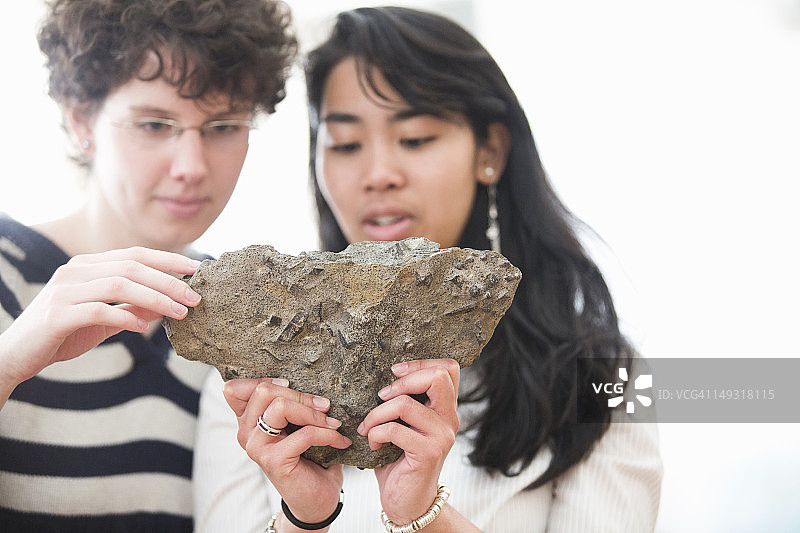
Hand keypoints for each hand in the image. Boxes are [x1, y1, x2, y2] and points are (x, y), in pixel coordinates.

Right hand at [0, 247, 201, 394]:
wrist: (14, 355)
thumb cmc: (62, 334)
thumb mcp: (104, 320)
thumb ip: (133, 308)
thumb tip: (169, 303)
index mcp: (88, 265)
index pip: (136, 254)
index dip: (169, 259)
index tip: (198, 269)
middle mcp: (76, 271)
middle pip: (132, 267)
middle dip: (169, 281)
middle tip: (196, 297)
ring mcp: (65, 290)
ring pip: (119, 285)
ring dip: (155, 298)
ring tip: (180, 313)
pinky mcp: (57, 314)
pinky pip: (98, 311)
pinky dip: (124, 317)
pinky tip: (143, 328)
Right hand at [223, 378, 350, 526]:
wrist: (315, 497)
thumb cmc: (309, 456)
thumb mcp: (296, 424)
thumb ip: (290, 403)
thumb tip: (308, 374)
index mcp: (247, 420)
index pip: (234, 389)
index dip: (262, 380)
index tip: (290, 386)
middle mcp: (245, 432)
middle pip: (264, 391)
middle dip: (300, 394)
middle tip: (325, 405)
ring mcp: (257, 447)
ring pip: (280, 408)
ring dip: (313, 412)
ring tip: (333, 422)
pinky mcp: (273, 461)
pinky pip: (304, 434)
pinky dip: (328, 434)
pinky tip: (340, 441)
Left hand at [359, 358, 460, 524]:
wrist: (408, 502)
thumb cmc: (400, 460)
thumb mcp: (404, 424)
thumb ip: (404, 400)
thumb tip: (383, 375)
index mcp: (445, 408)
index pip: (448, 368)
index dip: (420, 363)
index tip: (394, 374)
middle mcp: (450, 418)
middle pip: (437, 376)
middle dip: (402, 381)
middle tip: (382, 396)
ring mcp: (442, 436)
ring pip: (405, 403)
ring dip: (377, 413)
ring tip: (368, 427)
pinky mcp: (429, 453)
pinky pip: (395, 430)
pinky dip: (376, 433)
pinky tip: (373, 443)